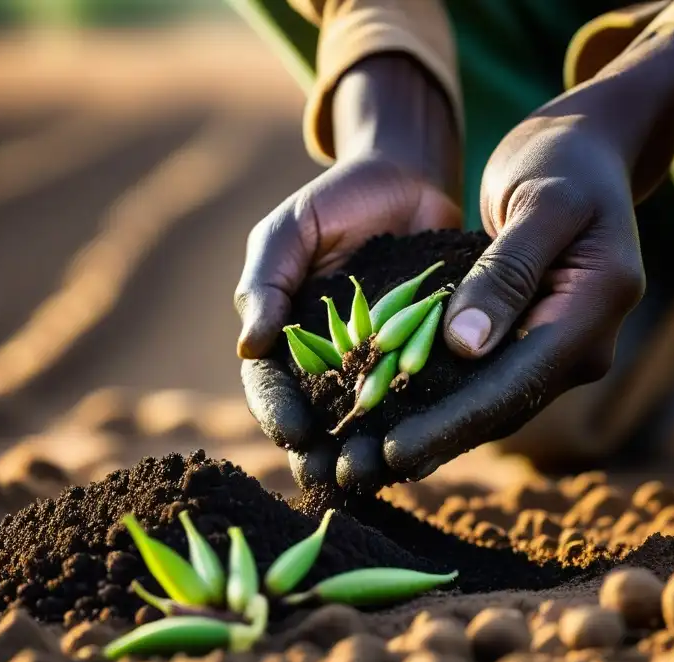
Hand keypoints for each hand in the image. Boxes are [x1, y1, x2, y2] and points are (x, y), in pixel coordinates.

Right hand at [236, 54, 460, 489]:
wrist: (409, 174)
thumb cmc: (338, 199)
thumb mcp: (290, 230)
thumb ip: (267, 282)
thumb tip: (248, 345)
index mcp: (288, 334)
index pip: (271, 385)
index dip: (278, 412)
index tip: (294, 434)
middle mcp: (331, 357)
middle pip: (319, 416)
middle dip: (323, 450)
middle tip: (333, 475)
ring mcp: (379, 360)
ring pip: (368, 417)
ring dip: (369, 450)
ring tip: (376, 473)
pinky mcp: (423, 354)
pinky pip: (418, 394)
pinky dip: (418, 422)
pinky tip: (425, 444)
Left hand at [374, 0, 673, 482]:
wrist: (591, 152)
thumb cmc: (564, 162)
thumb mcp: (537, 202)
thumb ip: (507, 273)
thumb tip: (467, 347)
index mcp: (594, 307)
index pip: (515, 382)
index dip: (452, 422)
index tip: (392, 450)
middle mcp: (584, 344)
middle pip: (501, 407)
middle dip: (431, 441)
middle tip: (360, 472)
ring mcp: (562, 349)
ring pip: (490, 404)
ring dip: (429, 431)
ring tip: (363, 459)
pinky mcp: (534, 342)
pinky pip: (485, 382)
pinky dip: (438, 400)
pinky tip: (388, 417)